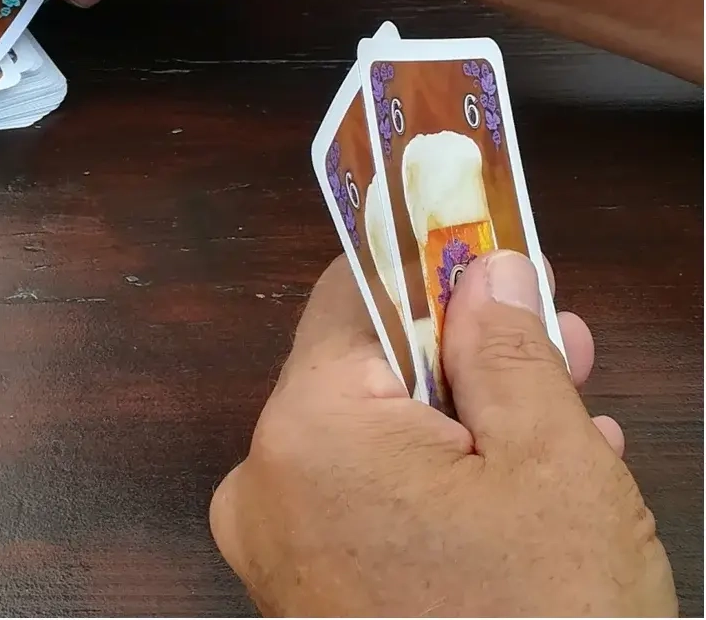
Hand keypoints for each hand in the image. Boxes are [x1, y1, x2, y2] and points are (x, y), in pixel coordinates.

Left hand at [209, 250, 675, 616]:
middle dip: (466, 353)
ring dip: (464, 422)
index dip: (431, 264)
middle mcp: (266, 481)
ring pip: (376, 441)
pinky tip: (519, 491)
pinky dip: (433, 486)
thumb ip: (508, 349)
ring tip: (565, 416)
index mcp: (308, 427)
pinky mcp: (304, 594)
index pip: (355, 295)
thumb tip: (490, 269)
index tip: (491, 247)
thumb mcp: (551, 465)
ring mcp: (276, 548)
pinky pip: (366, 506)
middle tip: (557, 339)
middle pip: (369, 371)